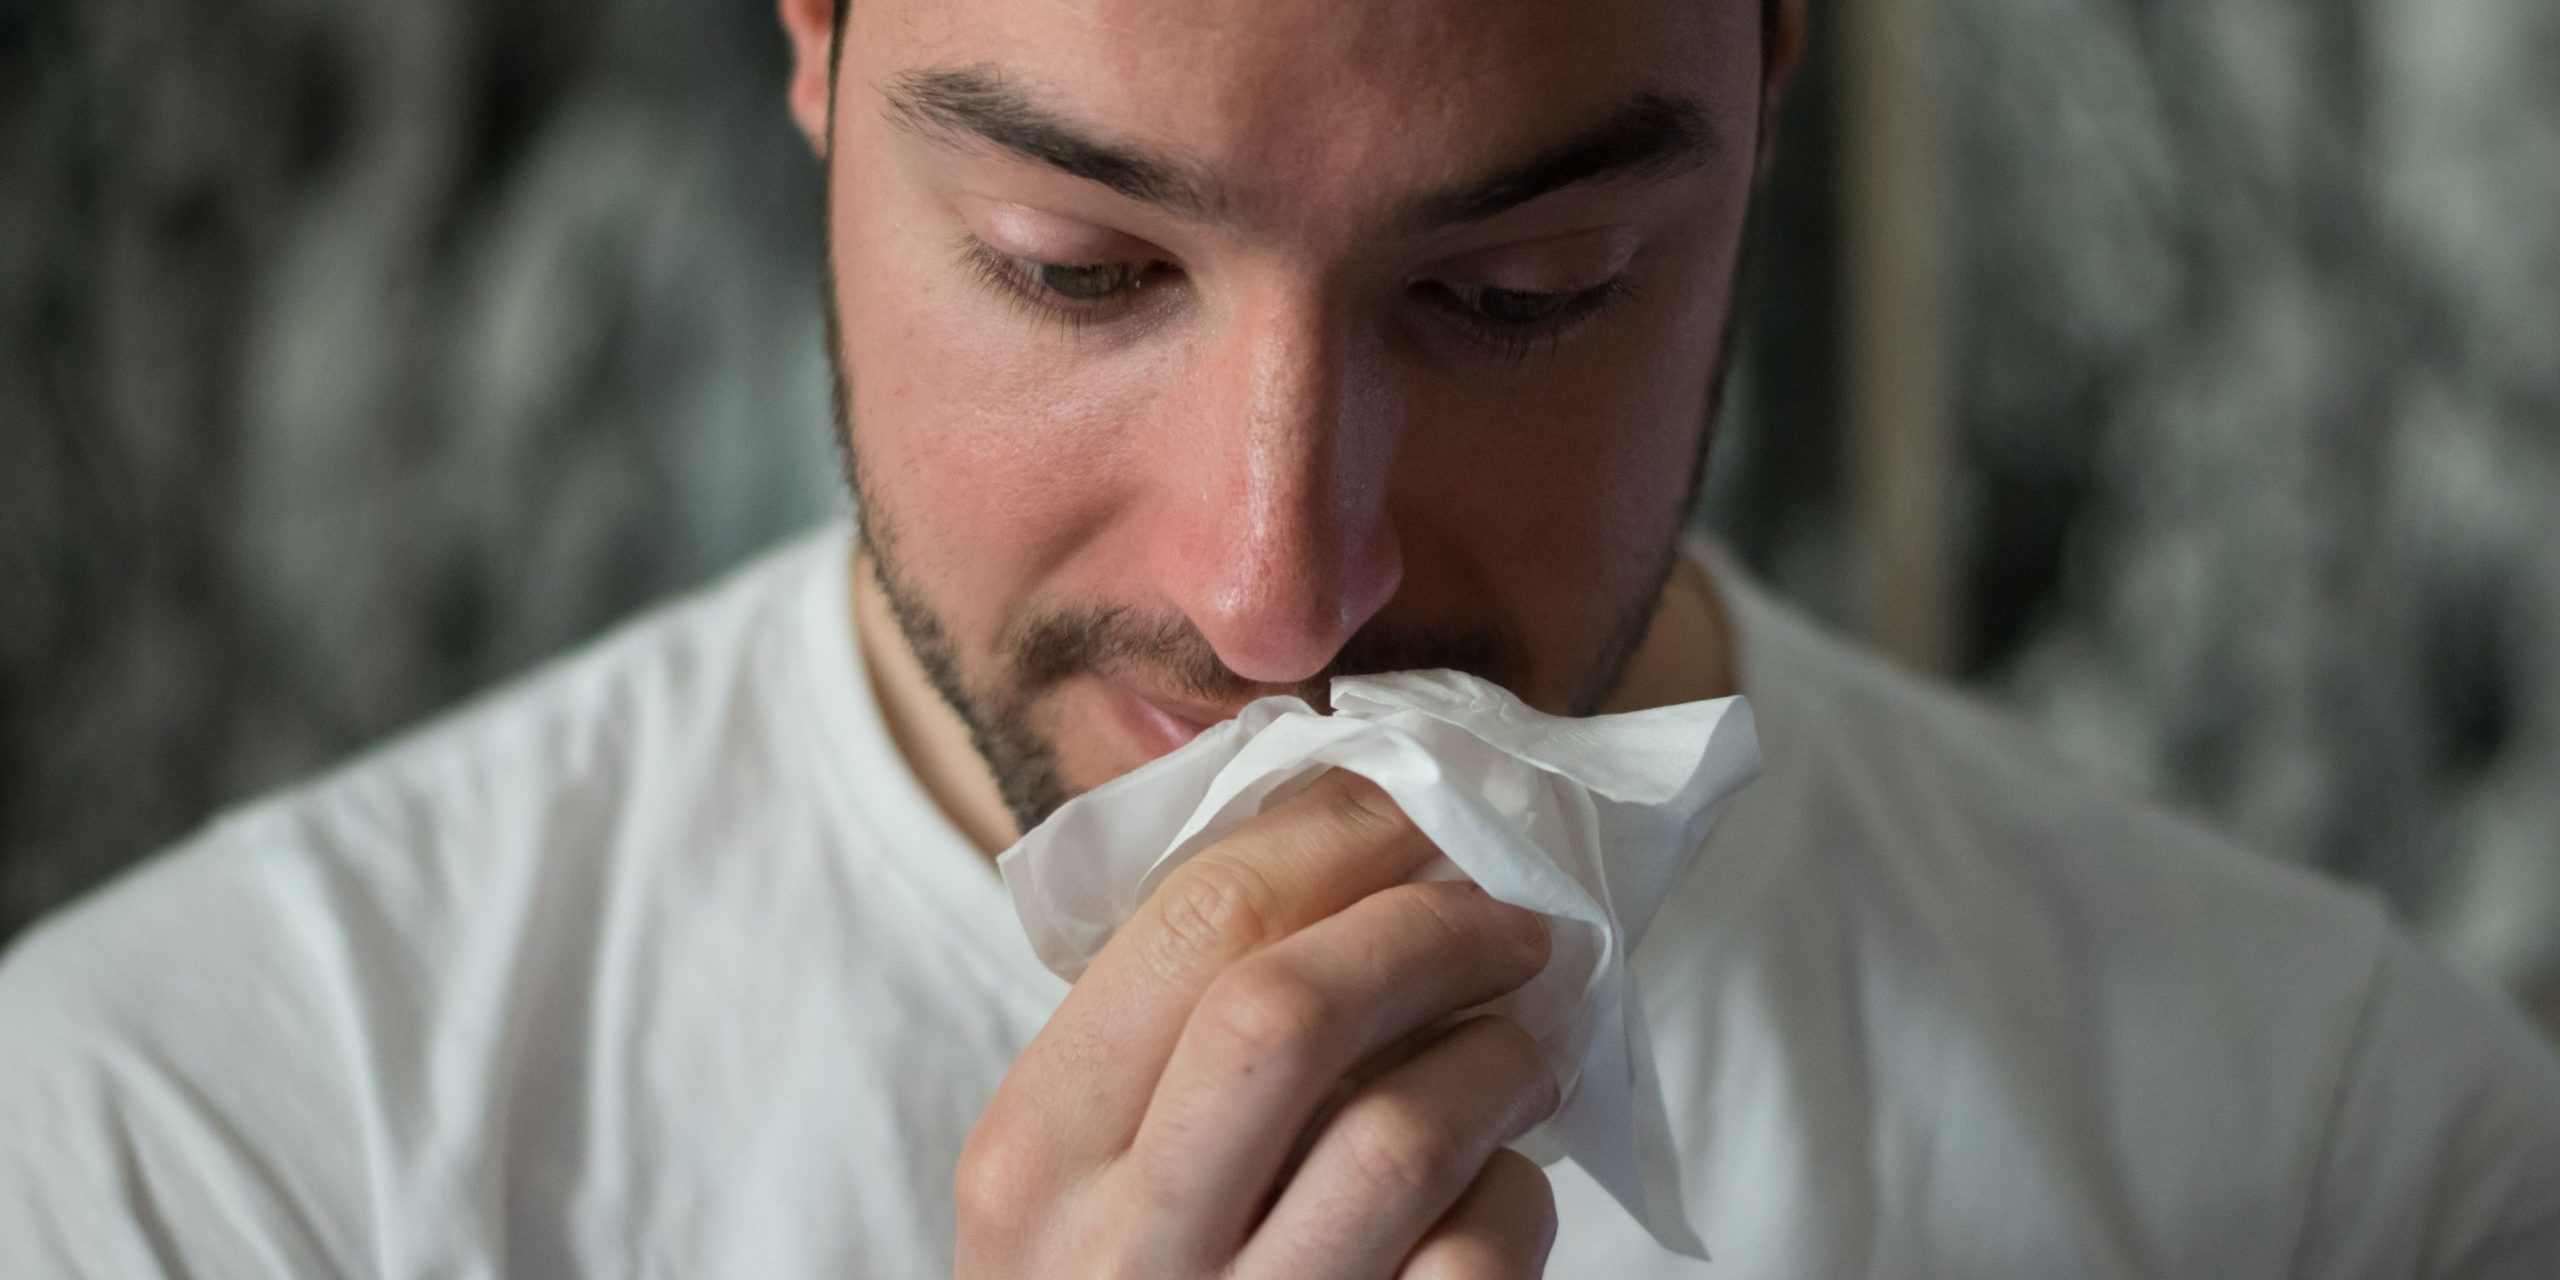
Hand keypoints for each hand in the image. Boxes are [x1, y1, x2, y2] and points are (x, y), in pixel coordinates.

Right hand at [957, 769, 1562, 1278]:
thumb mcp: (1081, 1182)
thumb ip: (1167, 1040)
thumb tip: (1353, 846)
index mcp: (1033, 1156)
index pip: (1192, 922)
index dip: (1336, 836)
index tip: (1419, 809)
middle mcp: (1116, 1249)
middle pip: (1289, 1009)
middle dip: (1427, 928)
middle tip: (1512, 916)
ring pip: (1403, 1132)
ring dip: (1500, 1055)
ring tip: (1532, 1038)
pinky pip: (1475, 1260)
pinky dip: (1515, 1201)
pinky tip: (1502, 1187)